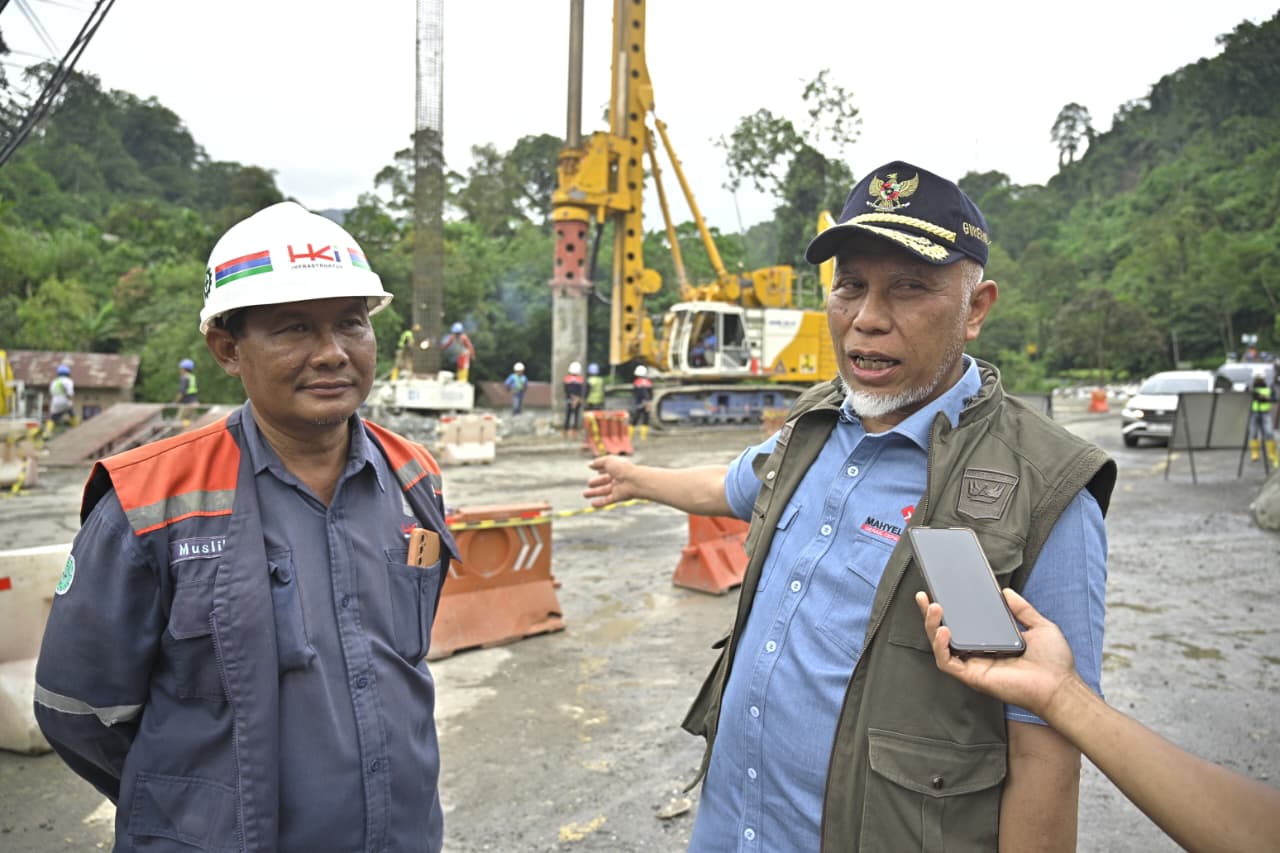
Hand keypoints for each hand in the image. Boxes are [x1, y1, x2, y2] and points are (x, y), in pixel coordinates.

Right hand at [583, 456, 637, 506]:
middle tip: (589, 484)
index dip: (601, 468)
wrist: (635, 481)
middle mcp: (618, 478)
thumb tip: (589, 464)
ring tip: (585, 494)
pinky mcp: (618, 497)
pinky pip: (608, 500)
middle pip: (605, 481)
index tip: (594, 469)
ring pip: (605, 491)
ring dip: (595, 493)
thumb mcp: (609, 461)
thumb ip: (598, 462)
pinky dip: (600, 503)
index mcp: (618, 468)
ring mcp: (618, 488)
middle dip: (597, 482)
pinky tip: (592, 504)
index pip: (608, 468)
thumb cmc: (623, 469)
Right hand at [914, 588, 1077, 717]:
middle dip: (930, 615)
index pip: (963, 624)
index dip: (949, 609)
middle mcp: (978, 654)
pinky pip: (948, 662)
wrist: (1061, 686)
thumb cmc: (1054, 662)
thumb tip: (1006, 592)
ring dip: (932, 627)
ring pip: (941, 647)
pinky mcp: (973, 676)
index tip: (940, 591)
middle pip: (945, 634)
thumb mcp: (1039, 626)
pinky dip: (941, 647)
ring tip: (934, 607)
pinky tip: (945, 630)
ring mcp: (974, 665)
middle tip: (924, 596)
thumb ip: (1022, 609)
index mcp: (991, 642)